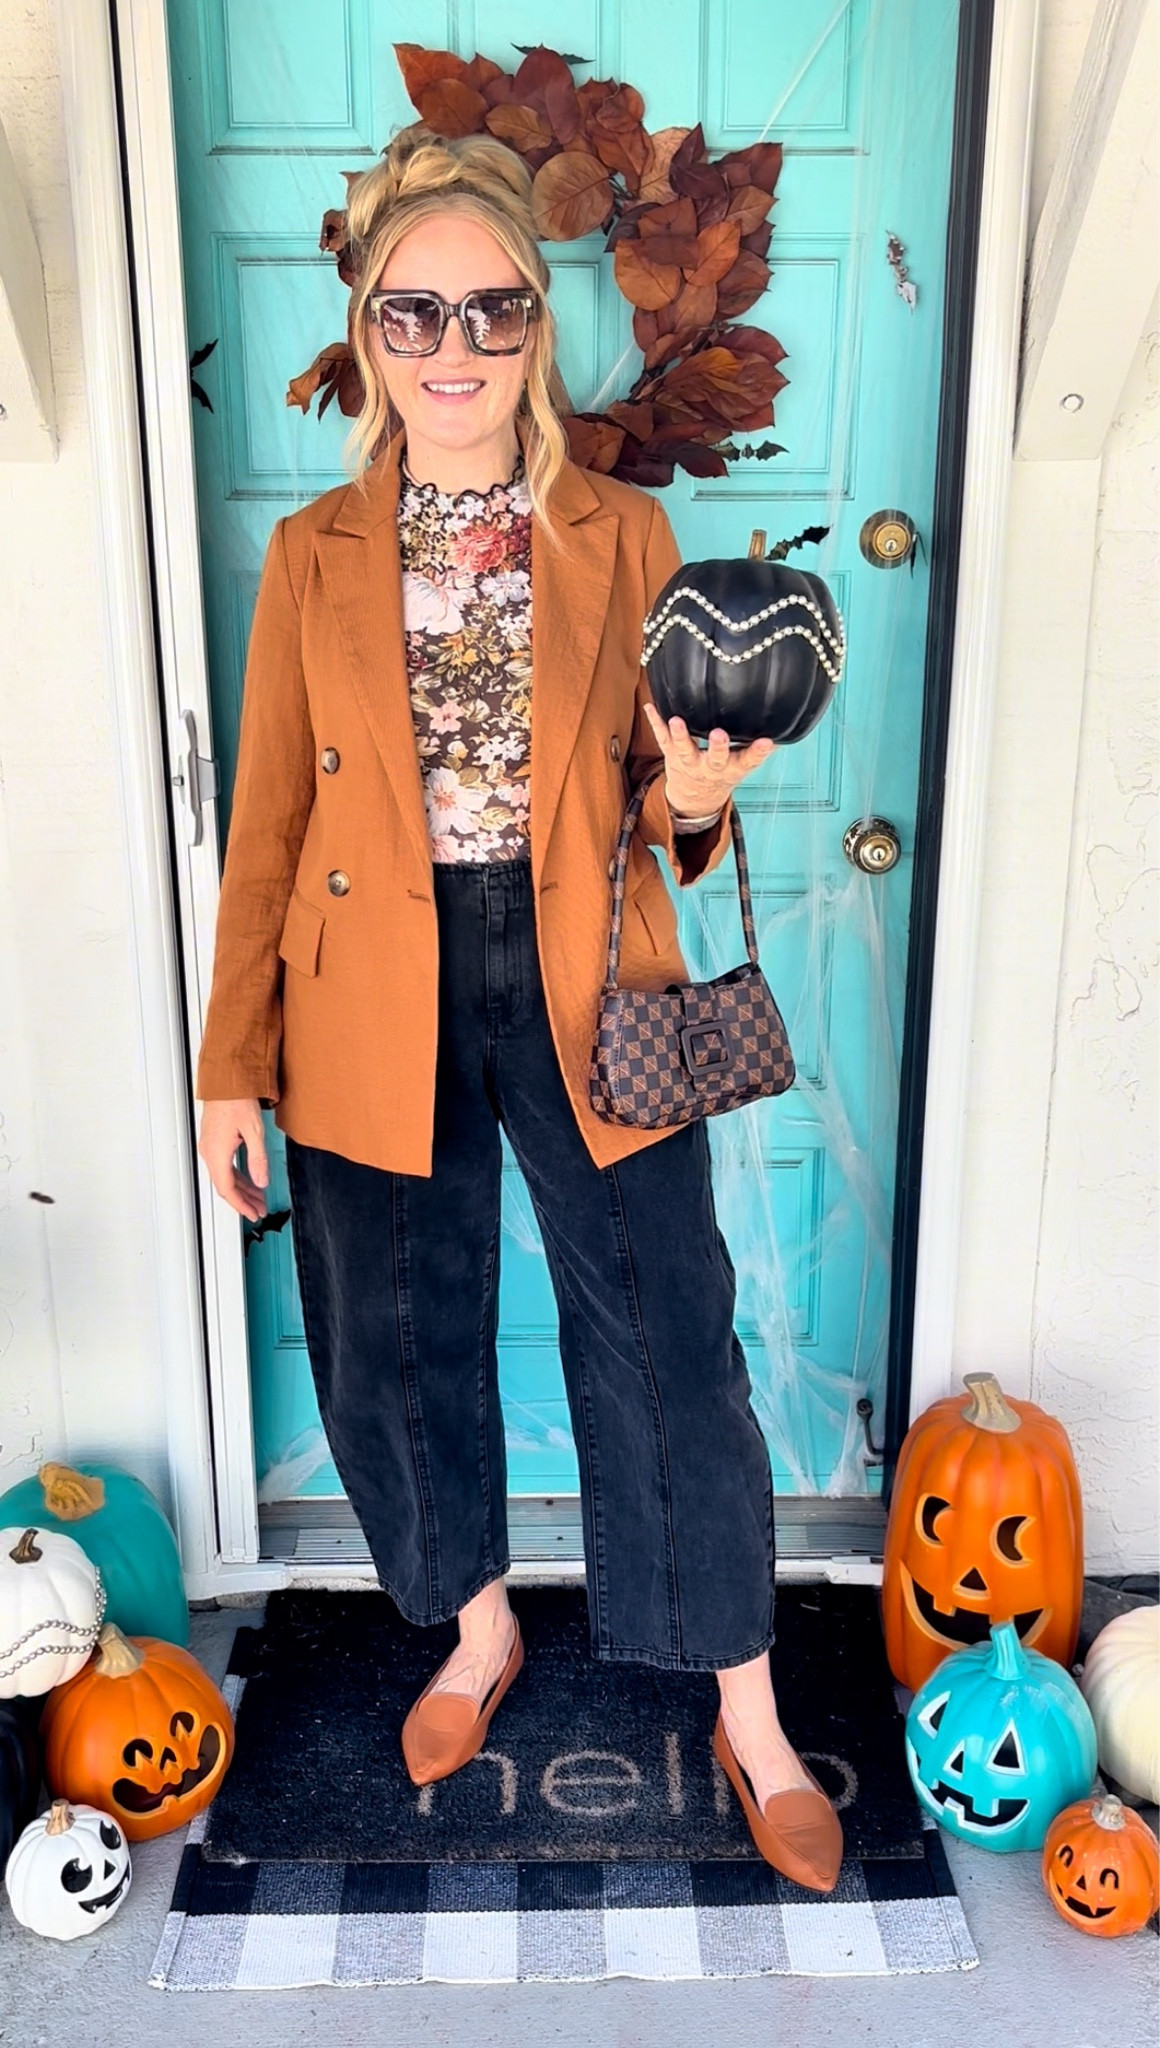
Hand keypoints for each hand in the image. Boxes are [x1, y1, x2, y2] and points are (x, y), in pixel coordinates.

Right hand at [197, 1099, 269, 1220]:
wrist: (226, 1078)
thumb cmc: (236, 1099)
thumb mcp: (254, 1131)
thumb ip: (258, 1159)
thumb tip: (261, 1182)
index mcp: (217, 1153)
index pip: (227, 1190)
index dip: (241, 1205)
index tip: (253, 1214)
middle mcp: (210, 1152)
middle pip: (226, 1185)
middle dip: (244, 1200)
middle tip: (259, 1209)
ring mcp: (210, 1146)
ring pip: (225, 1175)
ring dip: (242, 1188)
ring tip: (259, 1197)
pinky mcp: (214, 1139)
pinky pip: (225, 1165)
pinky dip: (238, 1175)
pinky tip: (250, 1178)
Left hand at [642, 705, 775, 818]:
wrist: (694, 799)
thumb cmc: (721, 773)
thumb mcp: (741, 765)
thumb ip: (755, 749)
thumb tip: (780, 729)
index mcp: (731, 769)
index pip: (748, 761)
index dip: (758, 752)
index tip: (767, 742)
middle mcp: (710, 768)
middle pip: (715, 759)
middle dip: (718, 747)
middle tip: (719, 735)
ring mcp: (689, 762)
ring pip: (685, 750)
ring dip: (681, 735)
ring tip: (677, 721)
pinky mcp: (671, 755)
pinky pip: (662, 739)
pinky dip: (656, 723)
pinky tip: (650, 707)